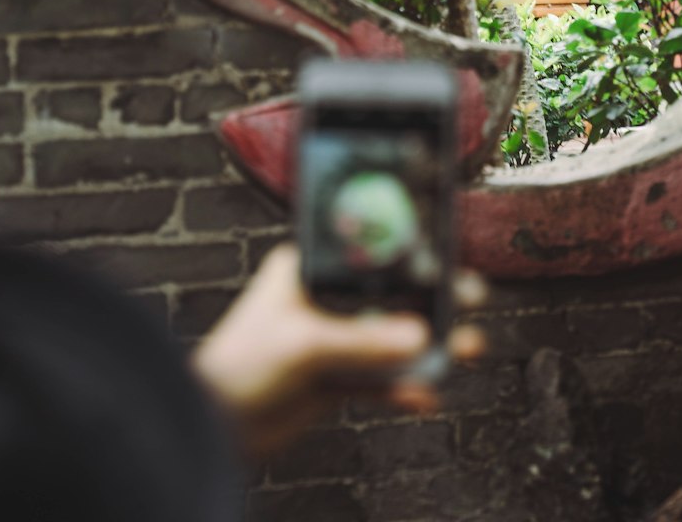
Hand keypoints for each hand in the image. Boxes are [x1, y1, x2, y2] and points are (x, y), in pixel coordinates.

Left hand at [190, 242, 485, 455]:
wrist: (210, 428)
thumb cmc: (238, 367)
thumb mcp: (304, 345)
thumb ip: (363, 342)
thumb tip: (421, 338)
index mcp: (308, 269)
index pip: (370, 253)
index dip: (411, 254)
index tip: (450, 258)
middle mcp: (321, 298)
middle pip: (387, 294)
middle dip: (429, 301)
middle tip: (470, 301)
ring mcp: (327, 339)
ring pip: (387, 338)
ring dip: (423, 346)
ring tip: (465, 350)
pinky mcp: (330, 378)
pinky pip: (376, 378)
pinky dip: (400, 384)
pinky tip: (426, 392)